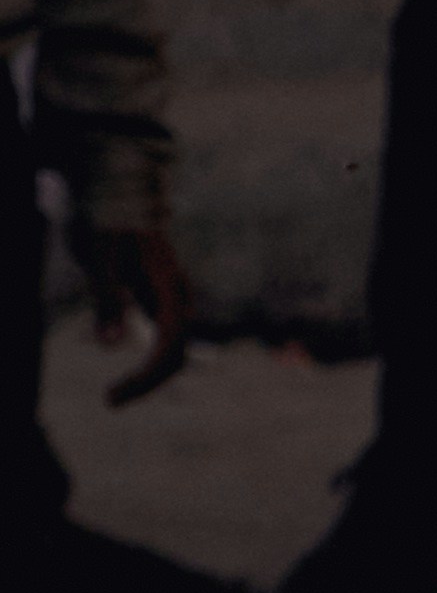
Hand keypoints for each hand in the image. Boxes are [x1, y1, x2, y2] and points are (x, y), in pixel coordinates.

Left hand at [81, 223, 190, 406]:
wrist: (122, 191)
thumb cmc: (110, 222)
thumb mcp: (100, 259)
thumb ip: (106, 300)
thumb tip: (109, 345)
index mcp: (171, 289)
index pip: (170, 346)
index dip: (146, 376)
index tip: (112, 395)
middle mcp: (179, 298)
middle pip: (177, 355)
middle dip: (146, 382)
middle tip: (109, 400)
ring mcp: (173, 300)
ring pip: (173, 350)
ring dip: (148, 376)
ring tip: (115, 394)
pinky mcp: (162, 300)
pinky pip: (164, 340)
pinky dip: (147, 361)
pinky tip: (125, 374)